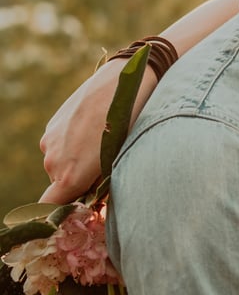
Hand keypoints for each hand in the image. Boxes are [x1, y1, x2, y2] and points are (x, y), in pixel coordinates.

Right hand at [39, 58, 156, 202]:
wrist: (125, 81)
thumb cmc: (131, 125)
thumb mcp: (120, 160)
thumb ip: (102, 185)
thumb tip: (95, 202)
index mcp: (70, 176)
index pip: (50, 208)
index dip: (62, 213)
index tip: (79, 210)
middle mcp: (53, 162)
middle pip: (60, 185)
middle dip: (79, 183)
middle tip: (105, 171)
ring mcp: (50, 142)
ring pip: (60, 164)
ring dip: (76, 162)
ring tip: (102, 145)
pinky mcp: (52, 125)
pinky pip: (60, 145)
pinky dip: (73, 145)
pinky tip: (94, 130)